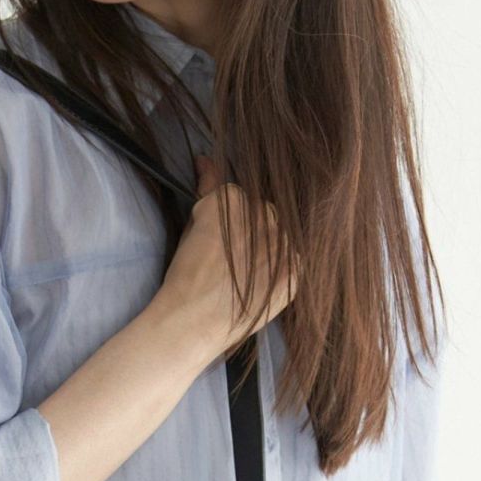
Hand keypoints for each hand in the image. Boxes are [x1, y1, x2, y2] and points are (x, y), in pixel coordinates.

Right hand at [153, 154, 300, 363]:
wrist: (192, 322)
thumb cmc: (185, 274)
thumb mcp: (193, 225)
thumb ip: (207, 188)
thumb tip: (206, 158)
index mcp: (234, 198)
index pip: (239, 199)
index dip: (228, 222)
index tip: (217, 244)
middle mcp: (263, 214)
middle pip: (264, 214)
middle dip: (252, 232)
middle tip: (233, 261)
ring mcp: (282, 243)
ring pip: (281, 236)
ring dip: (269, 250)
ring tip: (249, 275)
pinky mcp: (295, 271)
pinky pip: (293, 262)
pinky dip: (281, 272)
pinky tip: (262, 286)